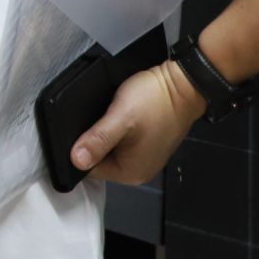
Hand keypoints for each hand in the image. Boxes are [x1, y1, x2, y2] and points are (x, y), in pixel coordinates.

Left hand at [70, 60, 207, 185]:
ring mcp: (144, 158)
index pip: (89, 169)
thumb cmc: (154, 101)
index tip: (75, 131)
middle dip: (91, 142)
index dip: (77, 151)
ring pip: (108, 150)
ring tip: (102, 117)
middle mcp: (138, 171)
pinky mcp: (147, 145)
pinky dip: (114, 132)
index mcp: (131, 172)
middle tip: (91, 120)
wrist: (183, 85)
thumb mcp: (120, 118)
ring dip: (102, 135)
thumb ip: (99, 140)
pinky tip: (114, 118)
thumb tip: (76, 161)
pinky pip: (120, 143)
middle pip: (98, 161)